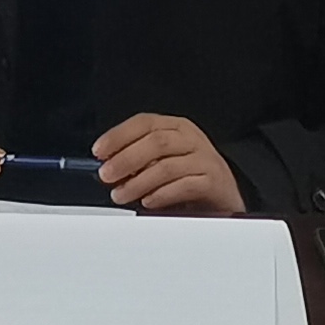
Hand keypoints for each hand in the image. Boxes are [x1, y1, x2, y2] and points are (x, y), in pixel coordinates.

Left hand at [95, 114, 244, 216]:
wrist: (225, 195)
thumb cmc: (190, 176)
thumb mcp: (161, 161)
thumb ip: (137, 160)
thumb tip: (108, 167)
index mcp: (176, 127)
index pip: (144, 122)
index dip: (119, 135)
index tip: (99, 151)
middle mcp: (191, 139)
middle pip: (155, 141)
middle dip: (126, 159)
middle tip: (107, 175)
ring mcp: (204, 159)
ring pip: (167, 165)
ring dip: (139, 182)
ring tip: (122, 194)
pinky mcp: (213, 181)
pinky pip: (184, 186)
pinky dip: (162, 194)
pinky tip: (148, 201)